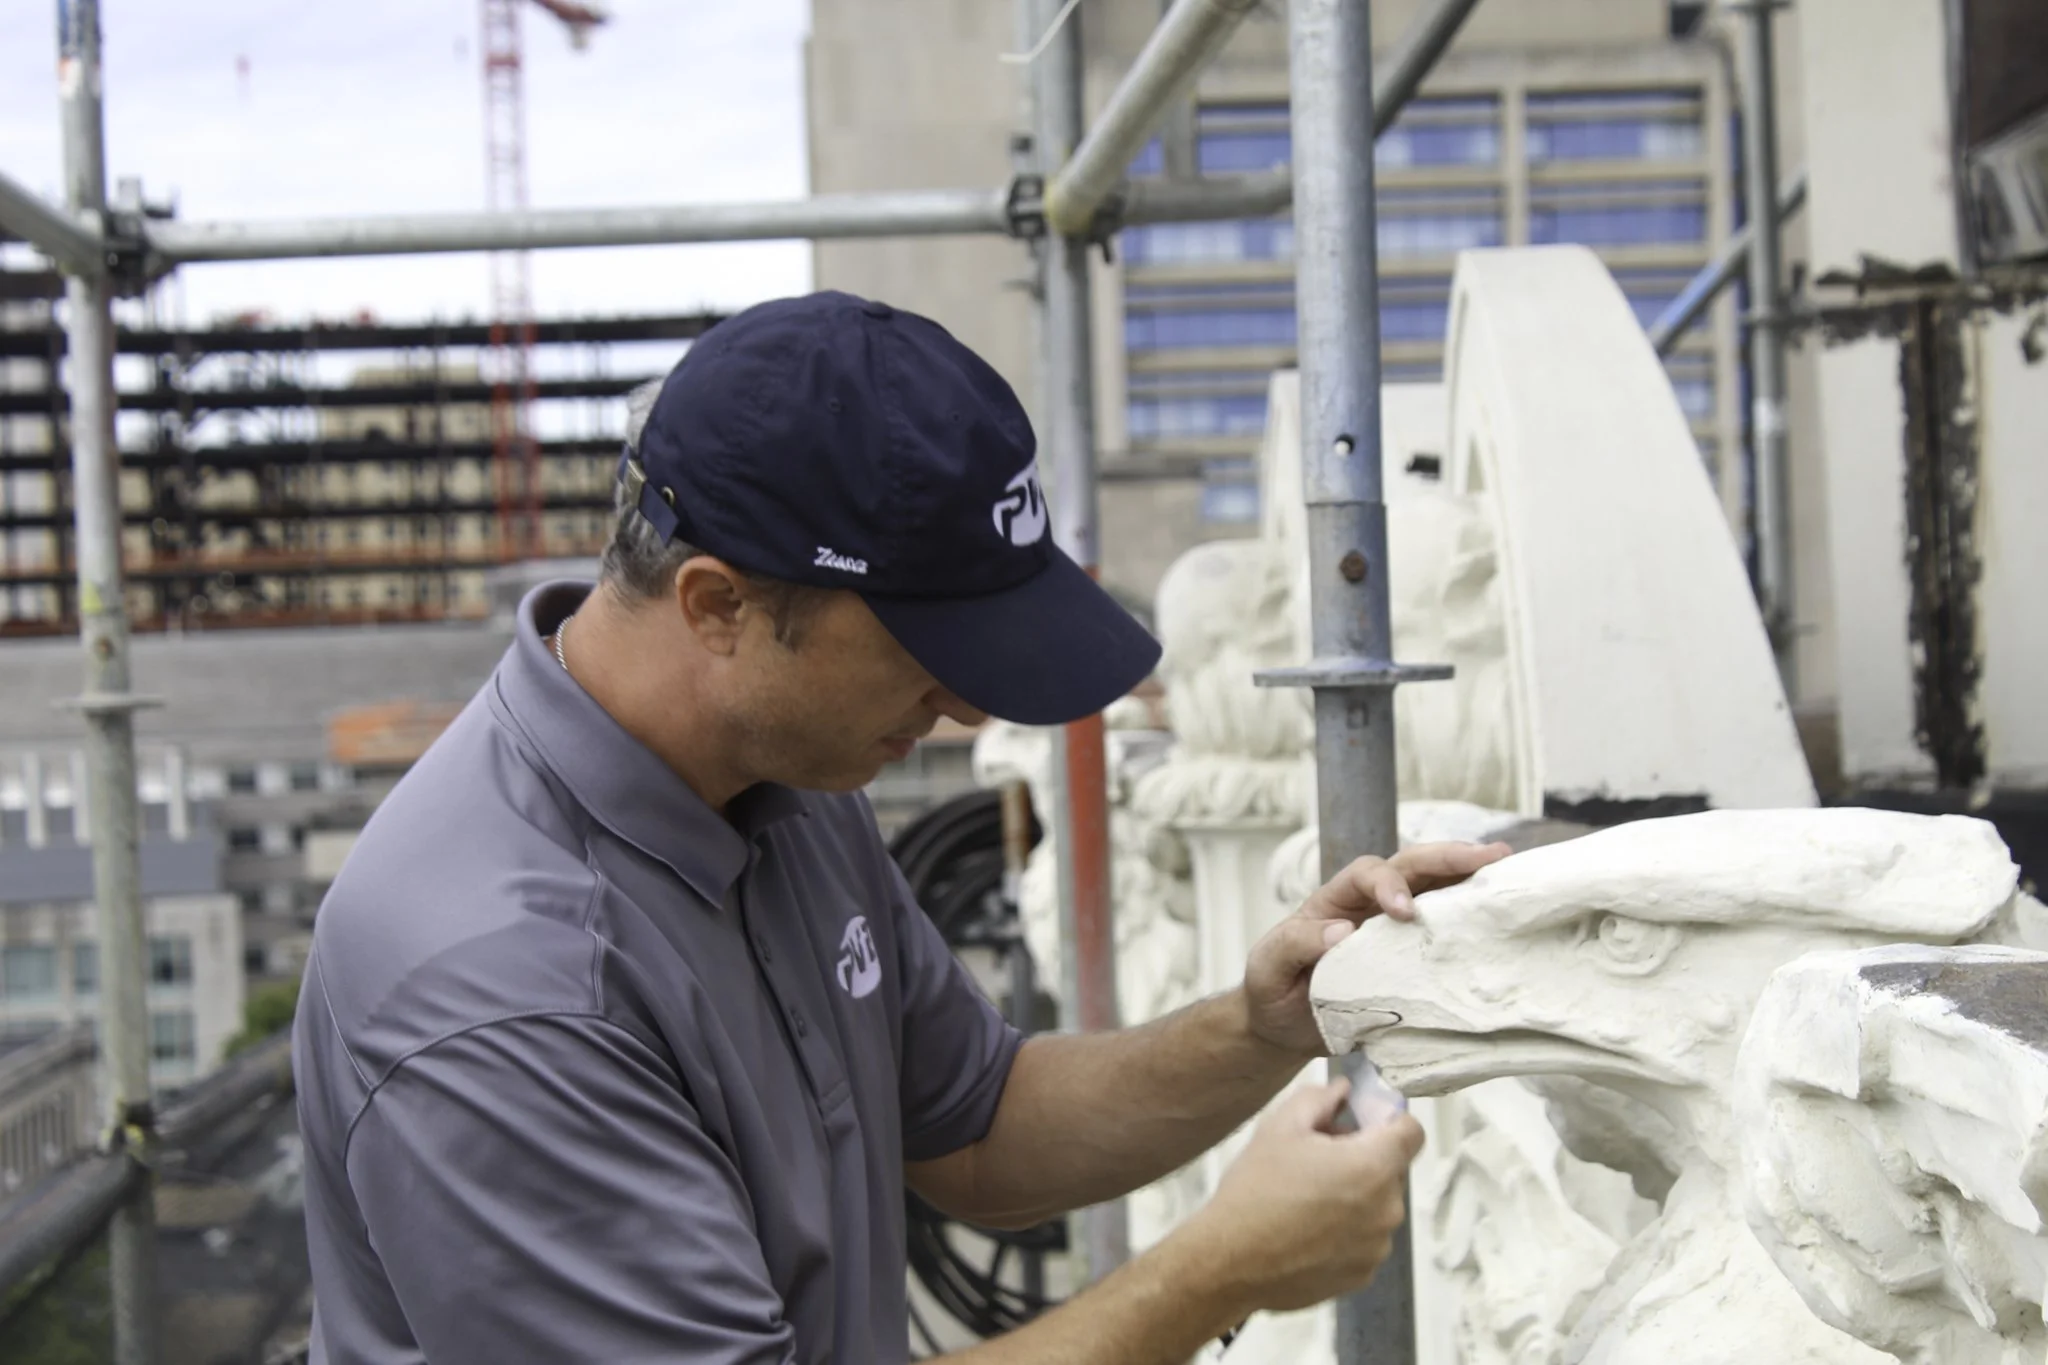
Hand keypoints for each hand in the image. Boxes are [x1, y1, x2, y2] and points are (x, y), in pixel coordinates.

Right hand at [1179, 1078, 1425, 1315]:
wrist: (1230, 1261)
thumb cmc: (1256, 1189)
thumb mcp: (1280, 1126)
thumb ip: (1320, 1098)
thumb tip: (1343, 1091)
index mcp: (1373, 1166)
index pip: (1413, 1132)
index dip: (1388, 1121)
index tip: (1358, 1125)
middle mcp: (1387, 1209)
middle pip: (1392, 1170)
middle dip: (1364, 1159)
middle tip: (1317, 1162)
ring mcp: (1377, 1247)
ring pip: (1378, 1206)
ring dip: (1356, 1198)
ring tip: (1307, 1202)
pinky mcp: (1363, 1275)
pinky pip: (1365, 1240)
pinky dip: (1346, 1233)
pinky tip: (1307, 1232)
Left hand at [1242, 841, 1510, 1055]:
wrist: (1281, 1025)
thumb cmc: (1272, 987)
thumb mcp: (1268, 965)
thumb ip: (1296, 944)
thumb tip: (1344, 932)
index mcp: (1336, 899)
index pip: (1366, 873)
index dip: (1389, 883)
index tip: (1405, 912)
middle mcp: (1371, 905)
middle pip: (1414, 866)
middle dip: (1451, 857)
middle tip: (1491, 858)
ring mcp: (1396, 930)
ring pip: (1437, 891)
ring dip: (1471, 879)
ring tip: (1508, 874)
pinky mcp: (1412, 959)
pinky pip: (1445, 934)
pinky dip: (1472, 925)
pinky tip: (1501, 923)